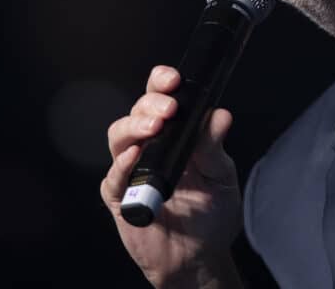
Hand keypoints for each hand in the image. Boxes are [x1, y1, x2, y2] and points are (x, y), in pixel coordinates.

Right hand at [100, 66, 241, 288]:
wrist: (200, 256)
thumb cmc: (210, 213)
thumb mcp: (221, 176)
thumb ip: (214, 146)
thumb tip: (219, 115)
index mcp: (175, 134)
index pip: (160, 98)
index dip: (161, 83)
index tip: (172, 79)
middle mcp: (150, 147)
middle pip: (137, 112)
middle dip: (150, 103)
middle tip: (169, 108)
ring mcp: (132, 171)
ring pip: (119, 137)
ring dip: (134, 127)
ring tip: (154, 127)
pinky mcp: (121, 198)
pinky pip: (113, 178)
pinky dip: (122, 166)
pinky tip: (136, 157)